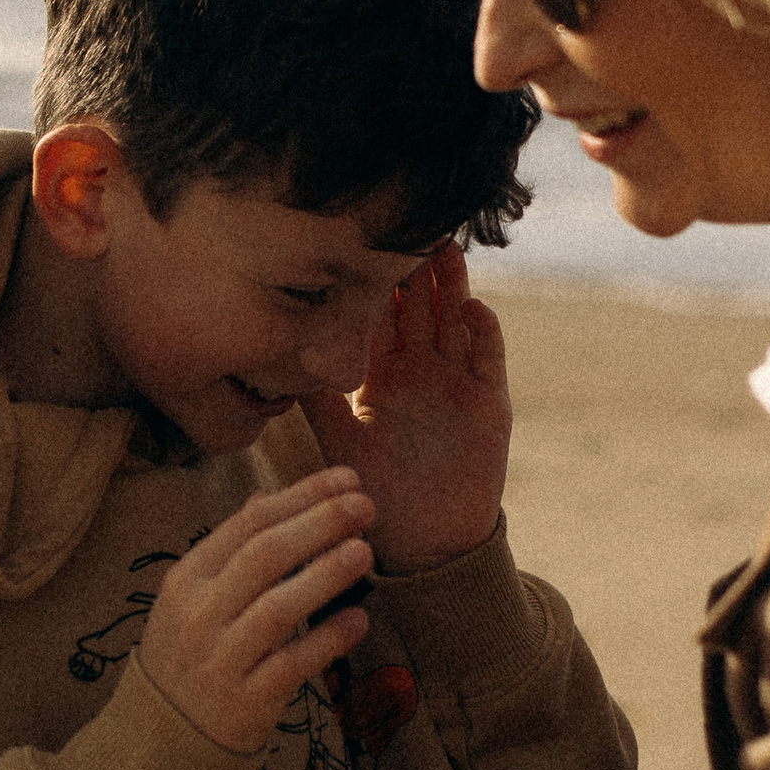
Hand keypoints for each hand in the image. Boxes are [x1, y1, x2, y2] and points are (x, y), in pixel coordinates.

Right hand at [137, 466, 374, 753]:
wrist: (158, 741)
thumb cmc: (188, 657)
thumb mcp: (192, 599)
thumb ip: (231, 550)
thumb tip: (268, 498)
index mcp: (187, 580)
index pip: (248, 524)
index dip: (302, 496)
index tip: (346, 478)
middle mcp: (199, 615)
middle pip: (265, 556)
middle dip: (319, 524)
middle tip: (365, 505)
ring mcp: (220, 660)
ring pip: (278, 608)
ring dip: (325, 576)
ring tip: (365, 552)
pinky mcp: (244, 703)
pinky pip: (291, 665)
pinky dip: (327, 641)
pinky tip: (359, 620)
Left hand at [305, 246, 509, 572]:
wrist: (424, 544)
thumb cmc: (375, 495)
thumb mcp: (338, 443)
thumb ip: (315, 401)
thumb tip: (279, 356)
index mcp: (381, 377)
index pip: (379, 318)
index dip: (375, 283)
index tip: (364, 241)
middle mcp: (421, 373)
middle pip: (421, 308)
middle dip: (416, 269)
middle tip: (410, 225)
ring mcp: (457, 384)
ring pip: (456, 321)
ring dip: (452, 286)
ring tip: (446, 248)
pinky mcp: (489, 404)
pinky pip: (488, 359)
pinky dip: (484, 332)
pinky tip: (472, 307)